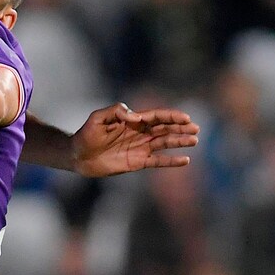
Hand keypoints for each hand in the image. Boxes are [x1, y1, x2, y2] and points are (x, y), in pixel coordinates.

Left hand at [73, 103, 197, 177]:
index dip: (171, 116)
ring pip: (165, 143)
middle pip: (164, 128)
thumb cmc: (86, 134)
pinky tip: (185, 160)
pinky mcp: (138, 162)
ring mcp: (140, 148)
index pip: (156, 116)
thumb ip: (116, 112)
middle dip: (180, 128)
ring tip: (194, 140)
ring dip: (180, 141)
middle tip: (196, 128)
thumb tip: (136, 118)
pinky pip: (158, 161)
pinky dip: (171, 161)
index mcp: (132, 121)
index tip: (185, 117)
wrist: (78, 156)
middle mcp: (139, 133)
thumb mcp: (98, 118)